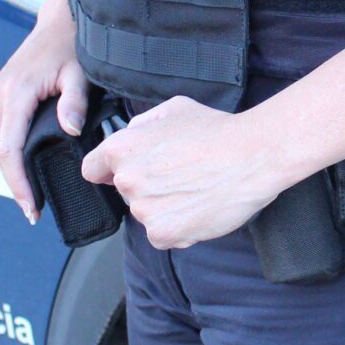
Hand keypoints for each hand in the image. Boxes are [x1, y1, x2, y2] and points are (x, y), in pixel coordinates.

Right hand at [0, 0, 86, 222]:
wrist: (59, 22)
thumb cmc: (72, 47)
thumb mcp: (80, 73)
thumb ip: (75, 102)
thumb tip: (70, 129)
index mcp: (15, 92)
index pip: (8, 149)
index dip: (17, 183)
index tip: (31, 208)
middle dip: (14, 184)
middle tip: (34, 213)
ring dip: (11, 172)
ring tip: (31, 199)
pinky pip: (1, 134)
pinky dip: (10, 155)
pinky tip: (25, 173)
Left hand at [81, 97, 289, 249]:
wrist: (252, 156)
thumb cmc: (217, 129)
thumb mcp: (173, 109)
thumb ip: (142, 124)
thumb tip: (130, 135)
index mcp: (122, 148)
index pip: (92, 169)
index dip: (108, 170)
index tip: (127, 171)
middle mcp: (127, 179)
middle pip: (125, 191)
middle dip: (146, 186)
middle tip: (179, 175)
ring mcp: (144, 209)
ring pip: (145, 214)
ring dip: (164, 208)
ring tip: (195, 190)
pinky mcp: (164, 233)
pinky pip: (162, 235)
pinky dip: (178, 228)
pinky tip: (198, 209)